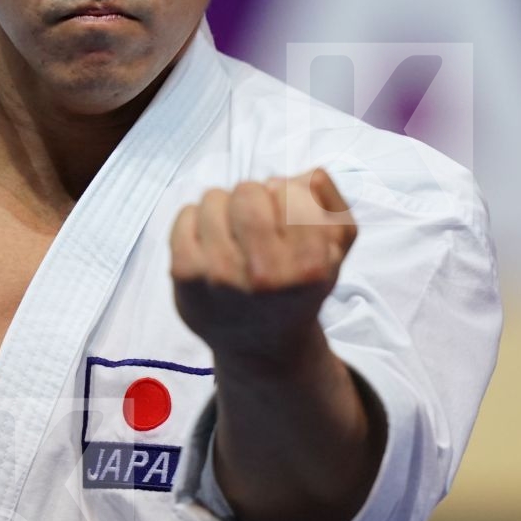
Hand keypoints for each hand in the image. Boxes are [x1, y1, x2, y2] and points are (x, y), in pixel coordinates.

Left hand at [170, 168, 356, 362]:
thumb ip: (331, 204)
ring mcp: (219, 276)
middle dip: (253, 197)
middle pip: (248, 191)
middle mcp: (263, 275)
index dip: (286, 195)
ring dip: (224, 207)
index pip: (289, 191)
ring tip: (233, 234)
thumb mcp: (335, 252)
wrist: (262, 345)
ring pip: (213, 197)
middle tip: (256, 222)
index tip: (284, 217)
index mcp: (308, 268)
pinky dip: (196, 219)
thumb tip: (305, 175)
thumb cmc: (298, 289)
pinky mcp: (184, 275)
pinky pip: (185, 214)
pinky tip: (210, 244)